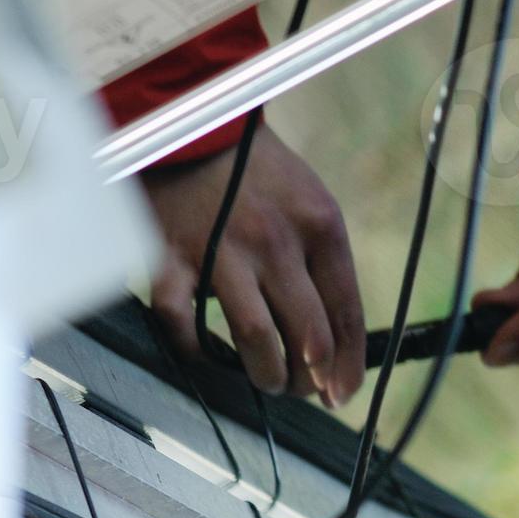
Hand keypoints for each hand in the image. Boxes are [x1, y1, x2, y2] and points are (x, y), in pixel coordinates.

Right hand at [141, 127, 363, 402]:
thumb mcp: (310, 204)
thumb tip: (334, 339)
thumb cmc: (258, 174)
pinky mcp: (171, 258)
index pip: (344, 313)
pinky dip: (198, 349)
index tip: (342, 393)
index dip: (347, 364)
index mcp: (318, 227)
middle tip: (303, 390)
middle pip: (307, 336)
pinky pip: (184, 323)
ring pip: (256, 338)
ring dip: (267, 374)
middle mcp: (275, 240)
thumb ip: (324, 264)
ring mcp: (221, 251)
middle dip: (311, 379)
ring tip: (267, 381)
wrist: (190, 125)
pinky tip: (209, 353)